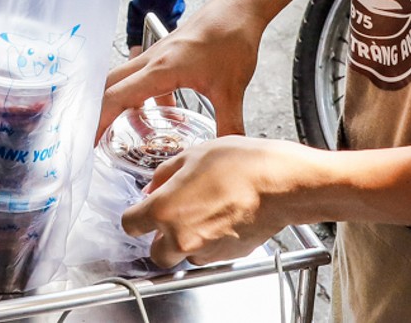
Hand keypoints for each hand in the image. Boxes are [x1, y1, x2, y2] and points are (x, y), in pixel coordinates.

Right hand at [100, 0, 266, 136]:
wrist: (239, 7)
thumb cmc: (233, 39)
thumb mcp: (232, 89)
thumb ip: (228, 126)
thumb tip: (225, 152)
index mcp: (162, 69)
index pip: (117, 96)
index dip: (98, 120)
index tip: (87, 141)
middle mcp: (152, 60)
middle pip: (108, 85)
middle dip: (96, 112)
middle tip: (93, 138)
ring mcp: (156, 54)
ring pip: (123, 79)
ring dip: (118, 102)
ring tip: (122, 130)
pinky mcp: (165, 53)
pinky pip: (142, 76)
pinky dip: (141, 95)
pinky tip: (160, 110)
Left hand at [122, 138, 324, 267]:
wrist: (279, 183)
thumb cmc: (239, 164)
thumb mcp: (192, 155)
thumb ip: (164, 175)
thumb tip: (153, 188)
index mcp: (164, 211)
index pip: (130, 225)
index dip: (135, 216)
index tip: (140, 211)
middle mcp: (181, 237)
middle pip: (156, 253)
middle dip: (159, 238)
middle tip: (171, 217)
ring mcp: (206, 250)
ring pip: (183, 256)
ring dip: (185, 241)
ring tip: (202, 212)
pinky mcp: (227, 256)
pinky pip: (209, 255)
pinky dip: (209, 242)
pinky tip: (221, 218)